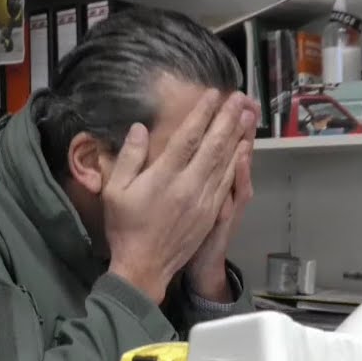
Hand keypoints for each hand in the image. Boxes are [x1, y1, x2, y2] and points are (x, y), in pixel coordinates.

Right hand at [104, 91, 252, 304]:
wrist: (144, 266)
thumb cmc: (125, 227)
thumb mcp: (114, 191)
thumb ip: (129, 158)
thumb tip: (139, 128)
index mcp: (163, 177)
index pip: (188, 137)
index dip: (202, 113)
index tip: (213, 94)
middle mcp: (188, 185)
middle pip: (214, 145)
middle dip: (227, 118)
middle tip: (240, 97)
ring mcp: (203, 200)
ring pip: (225, 162)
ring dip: (237, 137)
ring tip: (246, 116)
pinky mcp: (211, 213)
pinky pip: (227, 182)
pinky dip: (237, 163)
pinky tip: (242, 150)